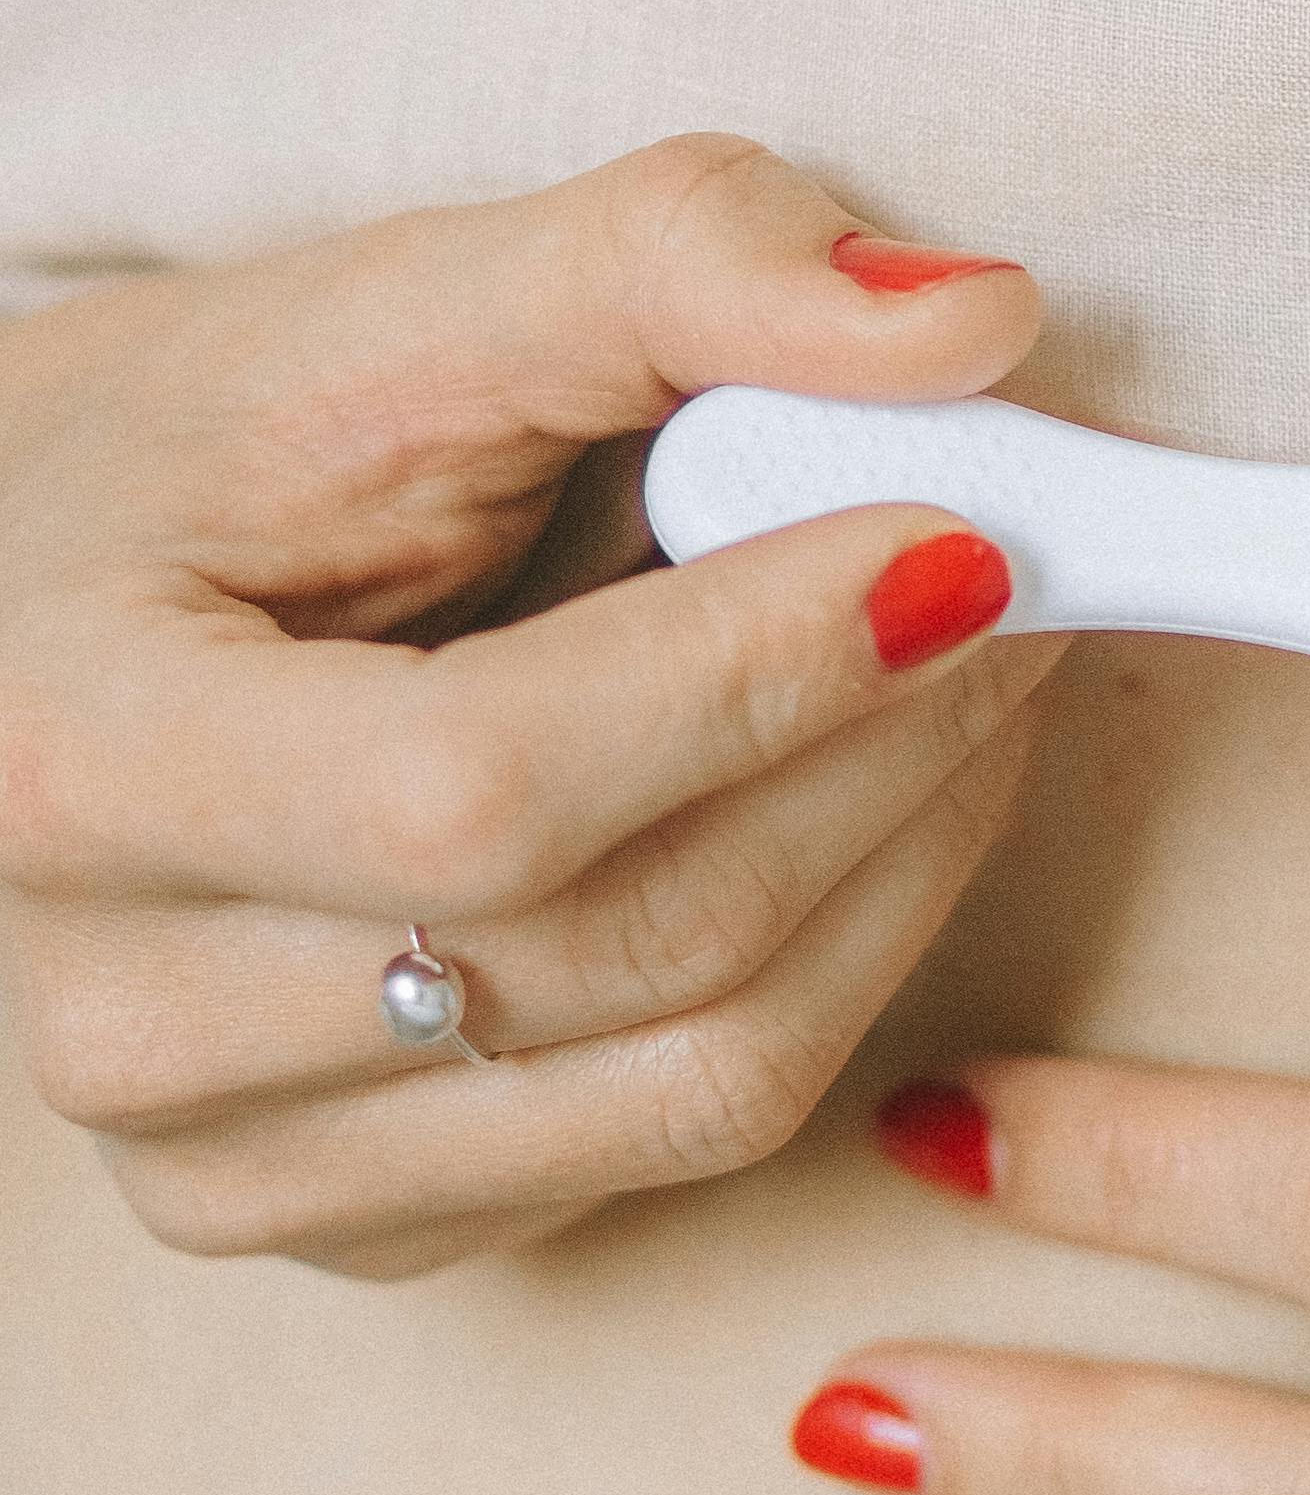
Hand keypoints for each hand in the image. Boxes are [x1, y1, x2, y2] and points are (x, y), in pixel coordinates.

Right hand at [0, 137, 1055, 1277]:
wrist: (35, 627)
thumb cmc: (209, 457)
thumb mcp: (390, 305)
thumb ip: (668, 263)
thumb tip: (974, 321)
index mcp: (81, 767)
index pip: (491, 791)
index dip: (764, 672)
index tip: (964, 545)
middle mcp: (126, 1021)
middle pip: (635, 947)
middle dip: (892, 753)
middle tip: (1026, 590)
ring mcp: (241, 1163)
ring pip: (708, 1078)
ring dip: (909, 865)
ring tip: (978, 683)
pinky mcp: (366, 1230)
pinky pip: (691, 1134)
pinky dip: (841, 961)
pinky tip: (864, 801)